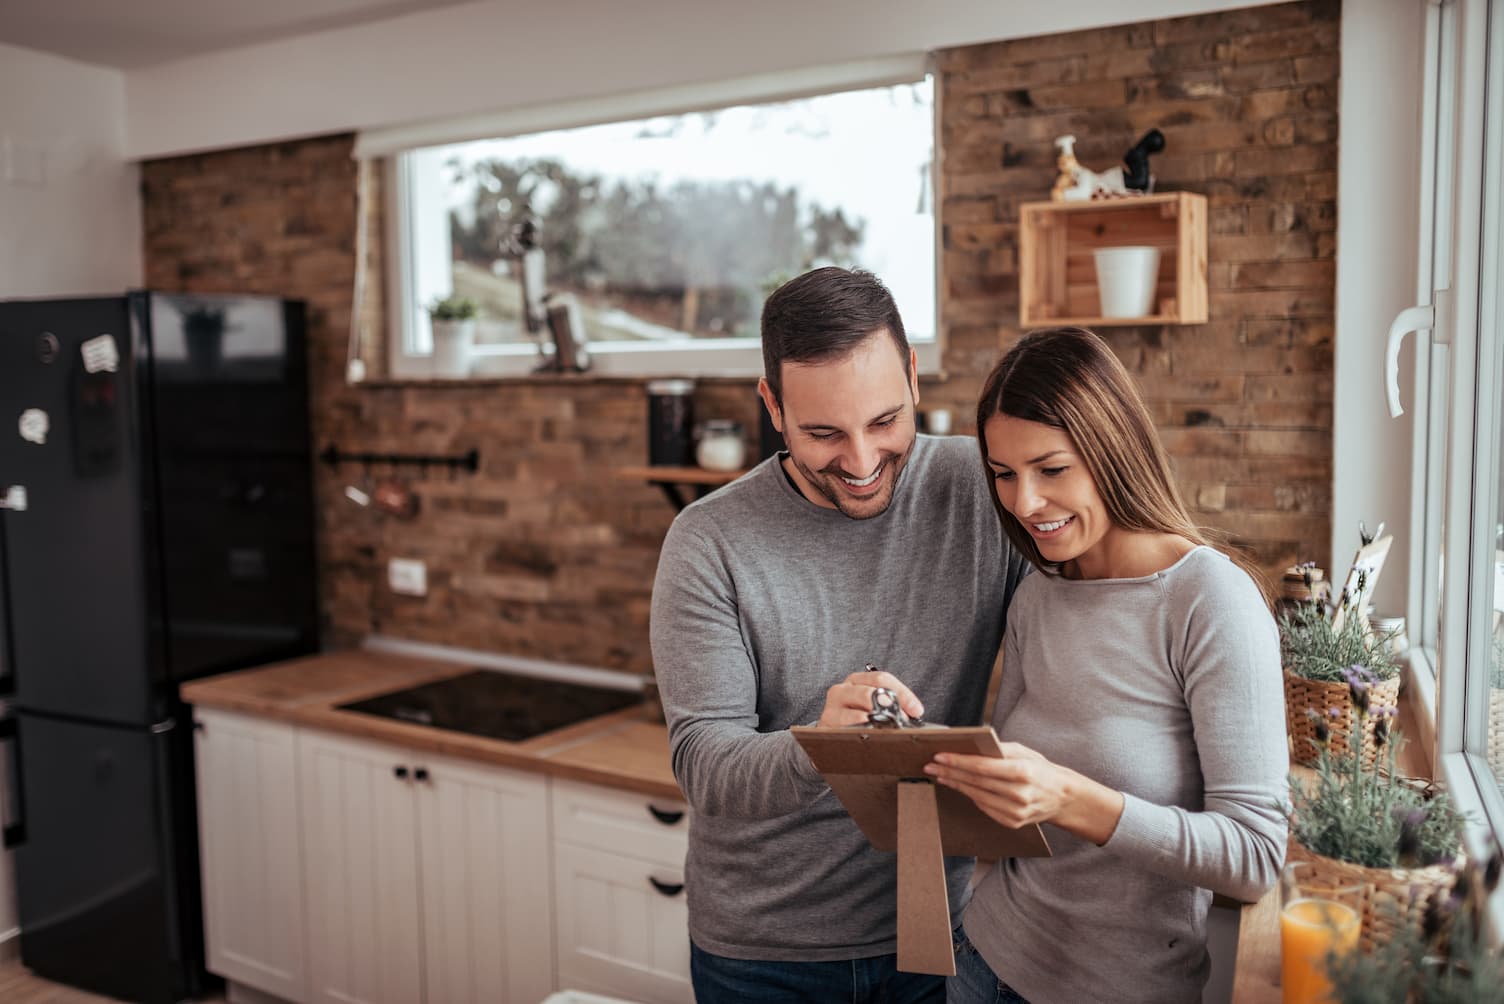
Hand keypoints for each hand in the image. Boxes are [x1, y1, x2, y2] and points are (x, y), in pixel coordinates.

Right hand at [817, 669, 923, 727]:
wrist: (831, 734)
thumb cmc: (856, 718)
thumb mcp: (872, 706)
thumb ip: (891, 705)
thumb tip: (914, 714)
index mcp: (856, 681)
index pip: (882, 679)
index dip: (903, 694)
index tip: (917, 710)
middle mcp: (841, 690)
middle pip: (868, 694)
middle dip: (889, 708)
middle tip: (903, 722)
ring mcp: (831, 709)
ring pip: (857, 715)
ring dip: (877, 725)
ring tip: (889, 732)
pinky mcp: (826, 728)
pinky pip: (846, 732)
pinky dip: (862, 736)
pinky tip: (872, 740)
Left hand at [923, 742, 1124, 844]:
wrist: (1063, 797)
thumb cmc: (1041, 769)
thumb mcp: (1024, 752)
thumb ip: (999, 750)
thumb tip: (971, 746)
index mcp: (1023, 772)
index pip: (982, 767)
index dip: (958, 762)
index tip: (939, 756)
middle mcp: (1019, 794)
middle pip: (976, 782)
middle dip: (950, 773)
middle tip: (931, 766)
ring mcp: (1016, 812)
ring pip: (976, 796)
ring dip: (955, 785)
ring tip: (940, 775)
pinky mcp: (1012, 822)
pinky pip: (984, 807)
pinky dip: (970, 796)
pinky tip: (959, 786)